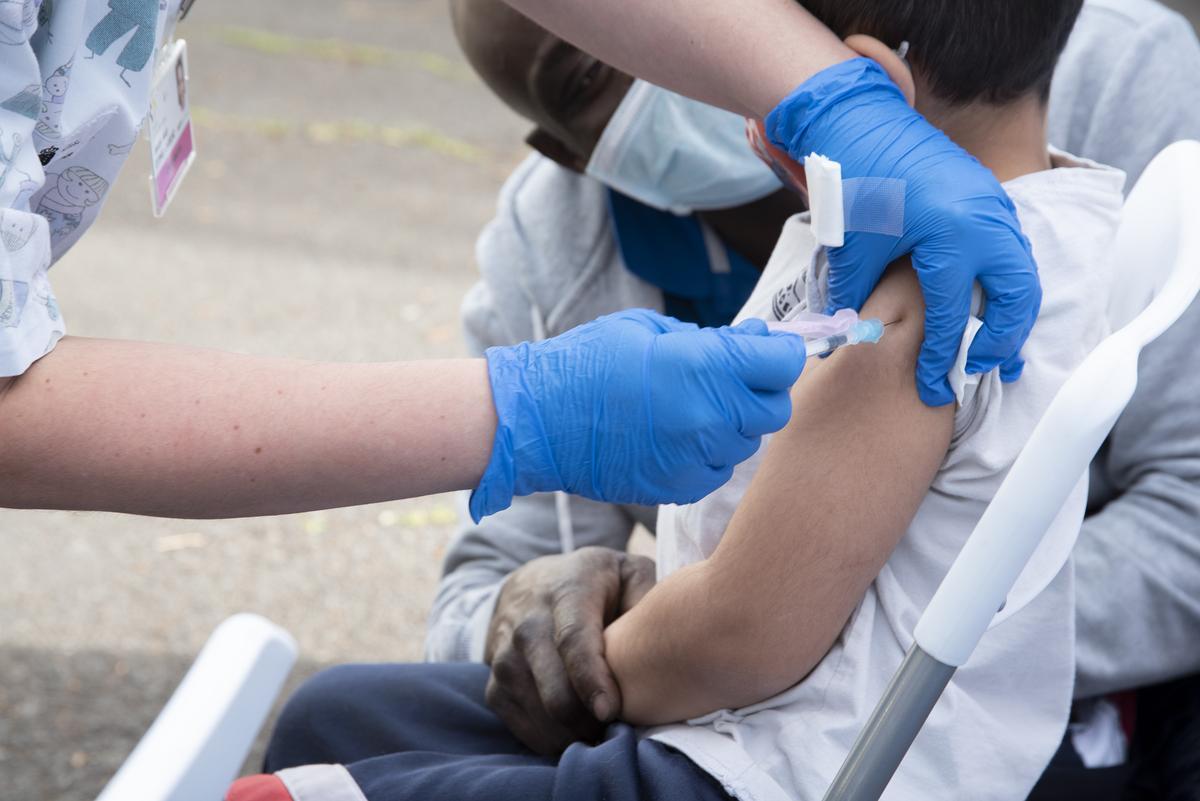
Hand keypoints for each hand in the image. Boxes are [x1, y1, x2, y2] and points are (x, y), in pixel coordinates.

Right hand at [470, 310, 805, 520]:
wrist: (540, 420)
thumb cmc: (588, 362)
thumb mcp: (650, 331)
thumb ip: (711, 340)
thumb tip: (754, 340)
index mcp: (705, 366)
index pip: (784, 363)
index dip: (779, 353)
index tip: (768, 349)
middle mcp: (711, 416)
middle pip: (776, 409)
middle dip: (761, 390)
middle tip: (732, 378)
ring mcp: (697, 457)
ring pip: (748, 442)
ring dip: (733, 424)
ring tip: (693, 407)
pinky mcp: (681, 486)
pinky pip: (718, 469)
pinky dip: (709, 454)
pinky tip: (677, 436)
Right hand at [483, 547, 655, 754]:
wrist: (531, 586)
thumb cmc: (595, 585)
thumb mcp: (627, 572)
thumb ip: (650, 594)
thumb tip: (667, 632)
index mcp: (566, 592)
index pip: (573, 640)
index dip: (591, 679)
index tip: (610, 711)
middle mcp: (527, 624)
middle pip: (553, 690)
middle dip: (588, 721)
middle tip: (622, 731)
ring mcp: (505, 657)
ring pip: (538, 715)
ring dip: (574, 735)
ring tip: (604, 734)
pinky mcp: (495, 686)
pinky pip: (522, 728)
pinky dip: (552, 741)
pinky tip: (579, 735)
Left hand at [765, 58, 1040, 405]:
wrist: (863, 120)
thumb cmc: (856, 179)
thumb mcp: (853, 246)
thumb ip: (854, 297)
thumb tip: (842, 341)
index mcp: (952, 235)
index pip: (955, 315)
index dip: (943, 357)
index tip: (933, 388)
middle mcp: (986, 222)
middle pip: (1017, 297)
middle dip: (1003, 340)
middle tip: (981, 370)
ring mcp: (995, 207)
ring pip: (1023, 273)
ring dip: (1012, 313)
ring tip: (994, 350)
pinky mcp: (991, 199)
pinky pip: (1013, 250)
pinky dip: (1007, 283)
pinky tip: (988, 304)